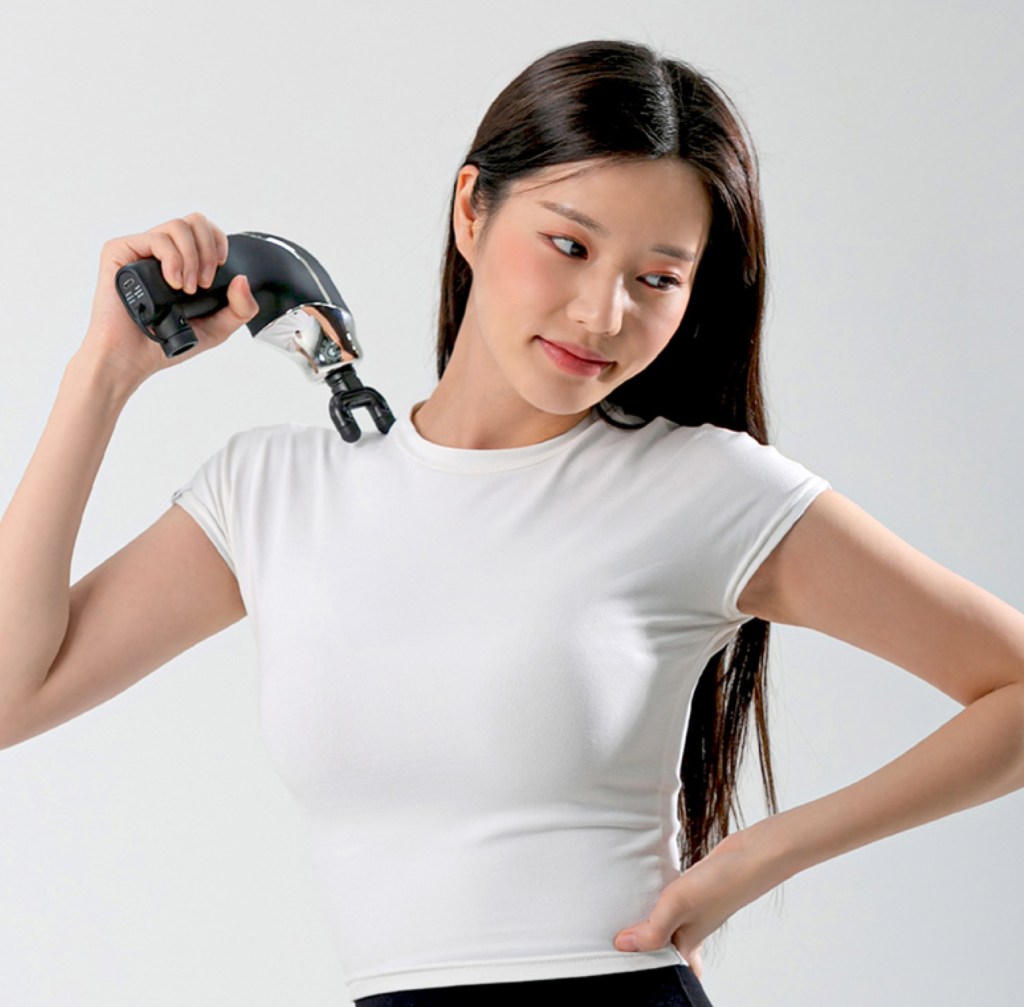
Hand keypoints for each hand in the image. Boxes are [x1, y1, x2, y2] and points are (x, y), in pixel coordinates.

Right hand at [79, 212, 259, 393]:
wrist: (133, 357)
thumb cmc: (166, 342)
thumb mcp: (217, 328)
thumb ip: (240, 308)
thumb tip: (243, 280)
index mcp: (180, 262)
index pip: (203, 230)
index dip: (218, 241)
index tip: (220, 267)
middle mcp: (160, 252)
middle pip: (194, 221)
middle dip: (208, 250)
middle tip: (204, 282)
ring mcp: (140, 250)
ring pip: (177, 226)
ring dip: (191, 257)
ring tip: (186, 288)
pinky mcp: (120, 252)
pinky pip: (156, 238)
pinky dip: (173, 260)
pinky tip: (172, 283)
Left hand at [613, 829, 777, 980]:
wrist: (750, 855)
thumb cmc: (721, 884)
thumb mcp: (679, 905)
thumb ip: (653, 928)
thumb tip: (623, 945)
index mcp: (686, 946)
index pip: (663, 968)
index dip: (645, 967)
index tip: (622, 960)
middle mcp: (689, 932)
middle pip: (660, 947)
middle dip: (642, 945)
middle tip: (618, 938)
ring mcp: (692, 912)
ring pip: (663, 923)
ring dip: (647, 920)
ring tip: (623, 914)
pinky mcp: (693, 892)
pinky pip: (669, 902)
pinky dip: (657, 900)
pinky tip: (646, 889)